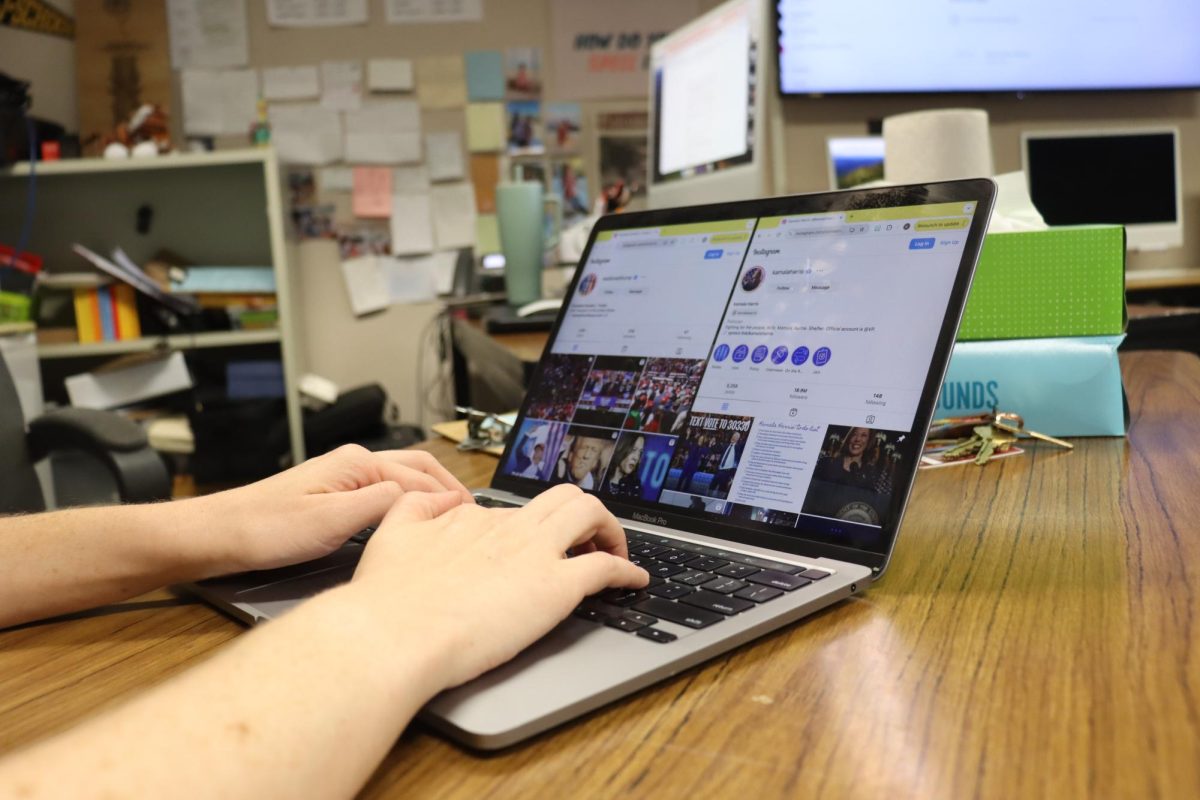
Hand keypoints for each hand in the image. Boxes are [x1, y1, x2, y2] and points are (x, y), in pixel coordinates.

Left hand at [201, 444, 473, 573]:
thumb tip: (421, 497)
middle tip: (475, 514)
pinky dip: (408, 503)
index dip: (451, 498)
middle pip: (417, 469)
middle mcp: (354, 463)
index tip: (476, 518)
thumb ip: (381, 503)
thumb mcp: (332, 521)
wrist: (220, 536)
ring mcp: (343, 478)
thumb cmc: (266, 530)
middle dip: (448, 487)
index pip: (421, 478)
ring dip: (430, 494)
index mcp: (357, 463)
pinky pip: (384, 493)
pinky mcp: (334, 496)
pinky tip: (412, 522)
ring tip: (452, 518)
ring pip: (402, 480)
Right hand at [348, 484, 648, 688]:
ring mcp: (535, 553)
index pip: (516, 512)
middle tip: (588, 540)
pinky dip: (627, 570)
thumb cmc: (387, 598)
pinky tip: (634, 580)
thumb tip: (441, 499)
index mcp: (473, 519)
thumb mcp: (391, 534)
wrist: (394, 632)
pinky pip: (606, 567)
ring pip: (590, 514)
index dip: (530, 528)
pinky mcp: (555, 586)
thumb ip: (416, 508)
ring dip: (610, 530)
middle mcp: (509, 527)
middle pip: (563, 497)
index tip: (534, 545)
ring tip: (615, 551)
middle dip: (584, 513)